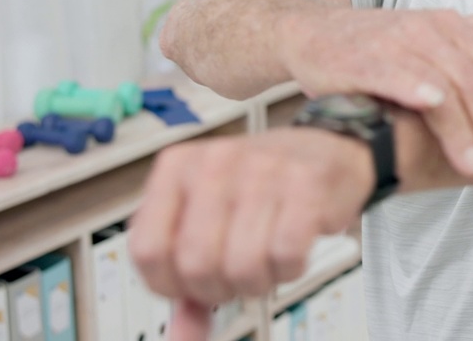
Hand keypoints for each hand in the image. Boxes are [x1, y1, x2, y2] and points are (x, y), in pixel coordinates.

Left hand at [128, 127, 372, 340]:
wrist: (324, 150)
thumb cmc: (262, 186)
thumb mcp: (211, 220)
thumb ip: (187, 278)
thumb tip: (180, 336)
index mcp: (177, 168)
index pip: (147, 251)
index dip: (171, 285)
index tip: (191, 284)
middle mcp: (214, 163)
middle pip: (195, 265)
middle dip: (219, 289)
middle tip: (235, 275)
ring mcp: (261, 170)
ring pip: (241, 266)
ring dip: (258, 282)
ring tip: (265, 261)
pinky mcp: (305, 183)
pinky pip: (286, 254)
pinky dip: (290, 268)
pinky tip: (291, 251)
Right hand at [278, 7, 472, 181]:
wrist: (310, 34)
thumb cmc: (374, 44)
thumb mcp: (429, 33)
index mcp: (451, 25)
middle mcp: (429, 30)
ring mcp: (397, 42)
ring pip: (447, 87)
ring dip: (465, 132)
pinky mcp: (364, 58)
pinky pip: (399, 75)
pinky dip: (420, 91)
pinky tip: (435, 113)